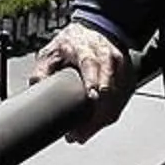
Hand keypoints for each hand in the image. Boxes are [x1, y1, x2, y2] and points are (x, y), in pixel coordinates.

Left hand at [32, 23, 130, 142]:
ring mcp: (122, 71)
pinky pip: (121, 104)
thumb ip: (43, 68)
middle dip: (94, 117)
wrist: (100, 29)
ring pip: (117, 102)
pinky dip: (108, 117)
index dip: (93, 86)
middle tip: (77, 134)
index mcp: (89, 51)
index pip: (93, 68)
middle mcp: (109, 60)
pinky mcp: (129, 81)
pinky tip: (95, 126)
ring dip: (100, 122)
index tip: (90, 101)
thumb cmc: (75, 41)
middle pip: (108, 92)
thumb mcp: (53, 49)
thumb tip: (35, 87)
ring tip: (82, 135)